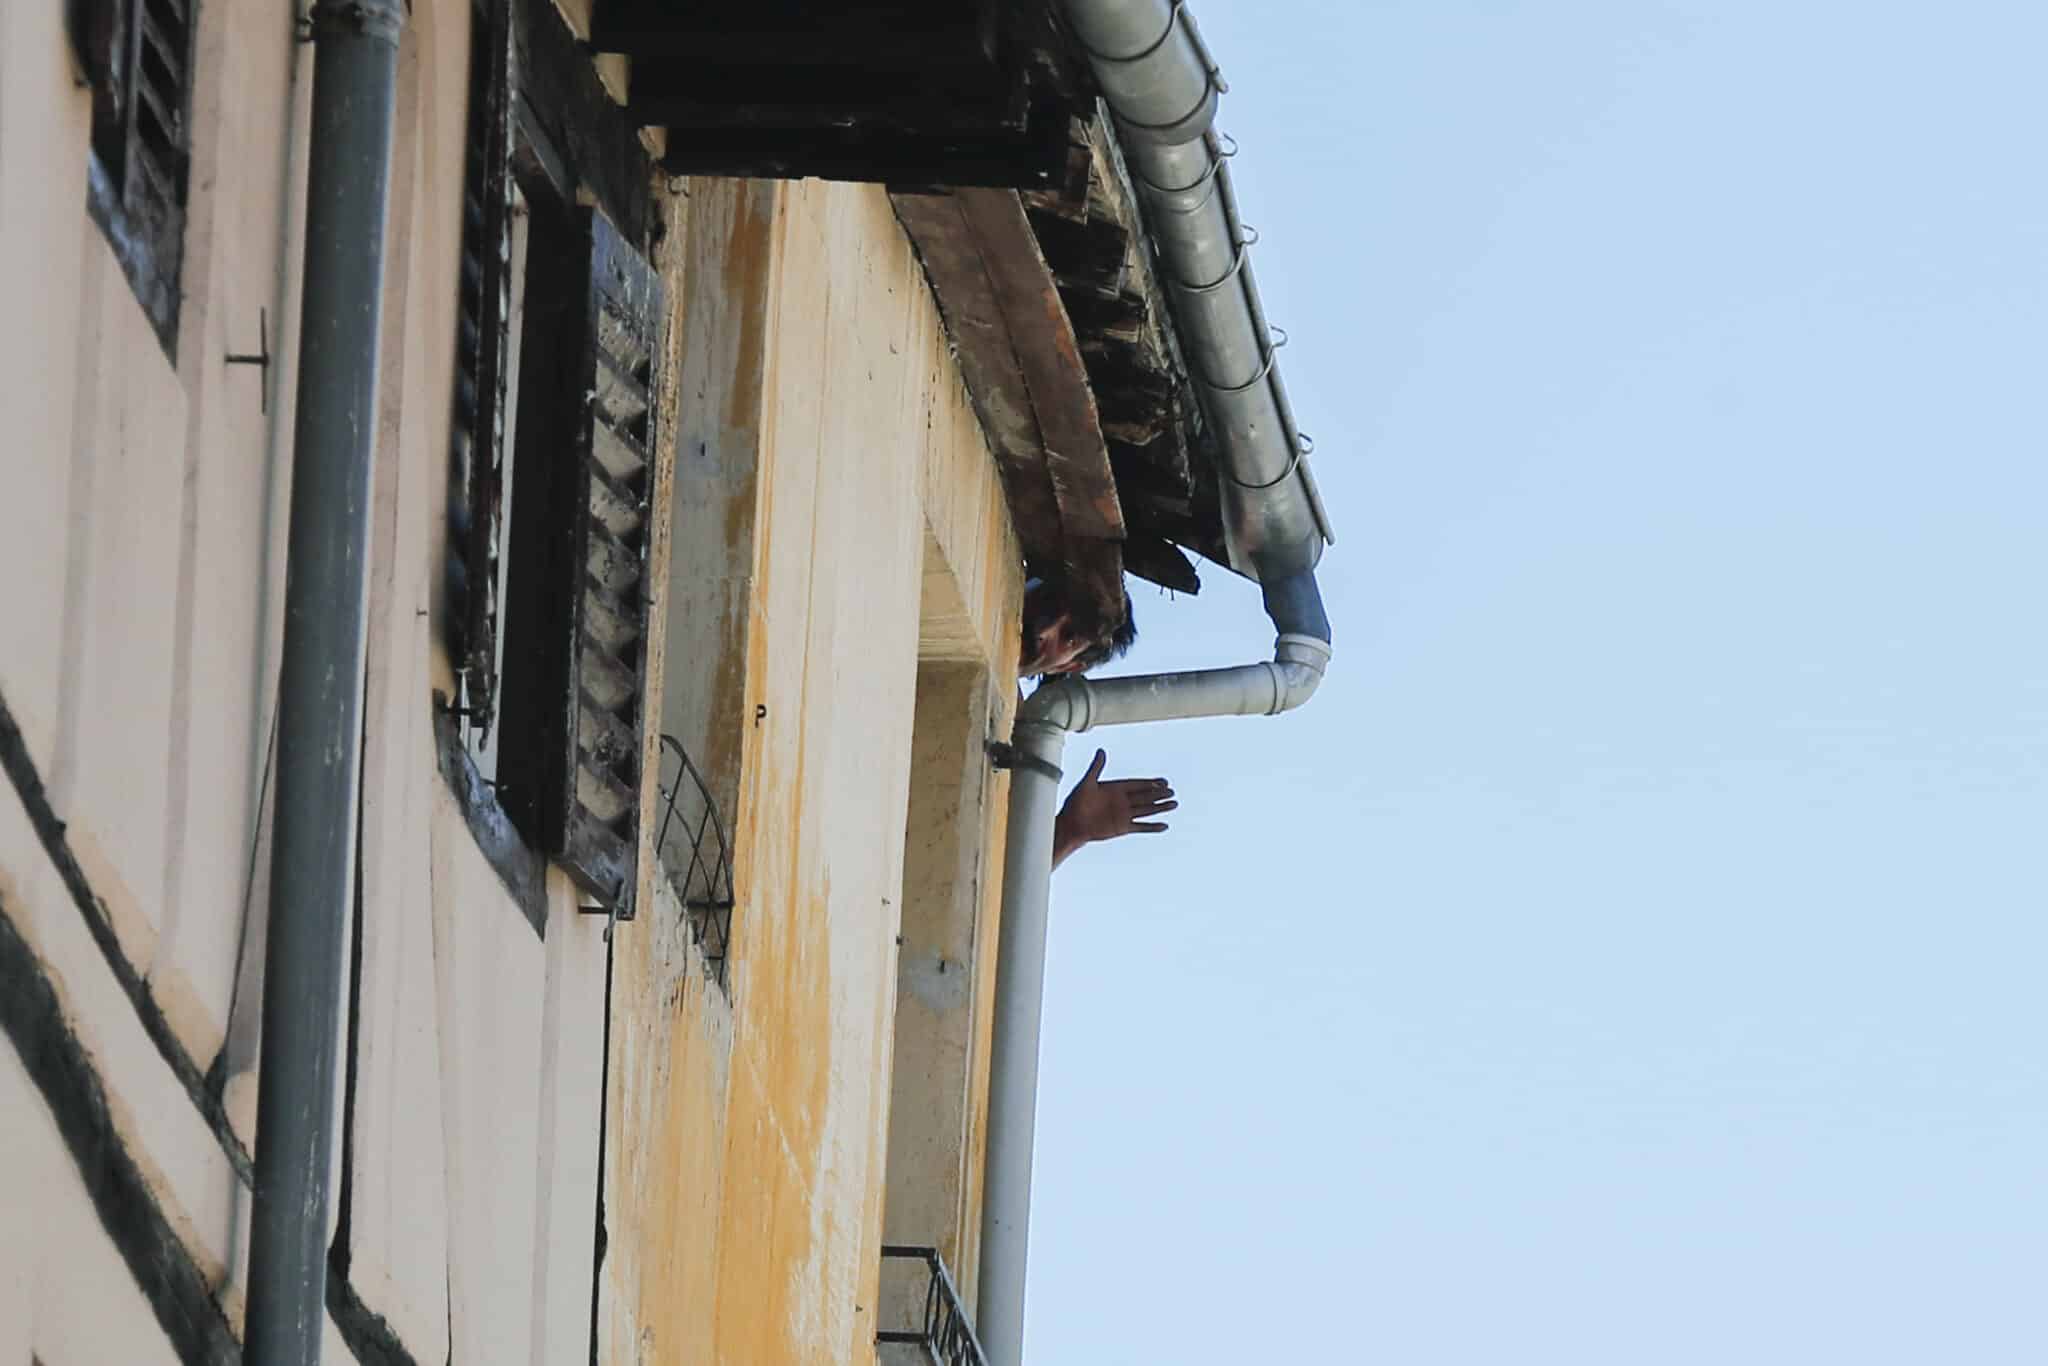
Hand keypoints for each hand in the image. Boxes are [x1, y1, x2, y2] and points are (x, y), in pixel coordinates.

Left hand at [1052, 749, 1176, 867]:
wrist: (1071, 824)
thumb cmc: (1075, 803)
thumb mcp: (1087, 783)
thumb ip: (1096, 768)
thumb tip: (1100, 751)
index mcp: (1116, 789)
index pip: (1137, 784)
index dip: (1150, 783)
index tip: (1163, 781)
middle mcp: (1122, 801)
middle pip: (1145, 796)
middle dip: (1158, 794)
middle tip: (1172, 791)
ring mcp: (1124, 815)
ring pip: (1146, 810)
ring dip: (1160, 808)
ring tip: (1174, 804)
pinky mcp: (1122, 828)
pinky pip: (1141, 827)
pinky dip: (1152, 827)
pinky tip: (1164, 825)